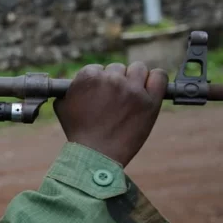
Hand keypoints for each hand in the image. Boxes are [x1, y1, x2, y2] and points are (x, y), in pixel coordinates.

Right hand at [53, 62, 167, 166]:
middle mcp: (112, 79)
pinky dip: (156, 79)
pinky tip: (150, 87)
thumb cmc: (78, 132)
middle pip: (119, 68)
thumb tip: (77, 82)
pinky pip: (159, 77)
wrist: (95, 154)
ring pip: (139, 69)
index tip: (101, 93)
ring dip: (135, 79)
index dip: (100, 81)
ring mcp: (132, 90)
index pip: (98, 68)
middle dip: (116, 81)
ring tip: (131, 95)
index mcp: (89, 77)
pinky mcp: (150, 101)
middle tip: (115, 98)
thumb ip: (71, 88)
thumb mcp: (63, 105)